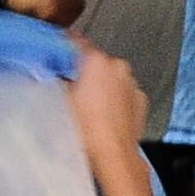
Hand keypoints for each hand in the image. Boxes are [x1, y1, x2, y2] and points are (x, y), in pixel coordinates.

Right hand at [64, 35, 148, 166]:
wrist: (113, 154)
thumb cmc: (85, 127)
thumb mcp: (59, 100)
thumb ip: (56, 79)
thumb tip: (53, 73)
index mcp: (96, 61)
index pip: (76, 42)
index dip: (64, 47)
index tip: (57, 52)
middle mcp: (117, 66)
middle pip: (96, 61)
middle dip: (84, 70)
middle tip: (72, 86)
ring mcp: (132, 83)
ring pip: (111, 77)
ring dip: (102, 84)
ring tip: (90, 104)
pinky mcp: (140, 99)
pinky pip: (124, 92)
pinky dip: (115, 97)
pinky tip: (105, 113)